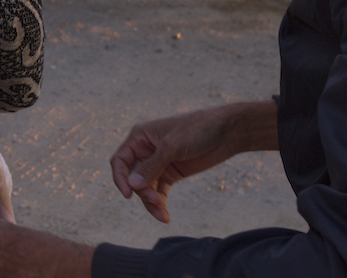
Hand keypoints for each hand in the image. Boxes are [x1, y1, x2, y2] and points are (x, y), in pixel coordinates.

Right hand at [109, 101, 278, 222]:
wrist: (226, 132)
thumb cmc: (197, 129)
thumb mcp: (172, 146)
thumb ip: (152, 166)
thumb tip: (132, 185)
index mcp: (140, 137)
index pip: (120, 161)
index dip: (120, 178)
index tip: (128, 195)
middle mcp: (146, 150)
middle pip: (133, 178)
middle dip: (142, 192)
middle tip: (157, 201)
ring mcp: (159, 163)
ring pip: (146, 188)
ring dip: (152, 202)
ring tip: (163, 215)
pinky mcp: (171, 173)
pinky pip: (160, 191)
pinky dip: (161, 203)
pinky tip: (165, 215)